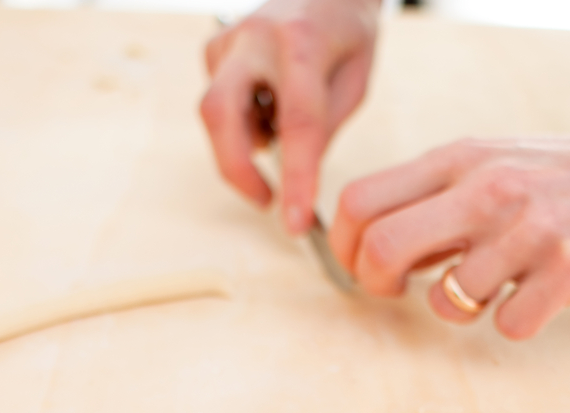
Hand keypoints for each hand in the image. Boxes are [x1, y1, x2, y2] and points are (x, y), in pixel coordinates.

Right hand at [200, 0, 379, 234]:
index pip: (298, 124)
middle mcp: (256, 36)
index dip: (296, 179)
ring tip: (278, 128)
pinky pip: (221, 106)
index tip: (295, 223)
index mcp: (303, 41)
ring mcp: (228, 41)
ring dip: (245, 142)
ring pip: (215, 115)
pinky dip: (244, 124)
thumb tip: (295, 175)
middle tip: (267, 202)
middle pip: (220, 114)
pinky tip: (267, 108)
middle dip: (236, 170)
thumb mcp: (355, 81)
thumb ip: (324, 127)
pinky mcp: (214, 51)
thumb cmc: (346, 32)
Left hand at [329, 133, 569, 338]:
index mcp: (459, 158)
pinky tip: (536, 294)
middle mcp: (487, 188)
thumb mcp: (488, 164)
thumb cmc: (557, 179)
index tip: (361, 267)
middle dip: (378, 284)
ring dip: (463, 308)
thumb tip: (370, 249)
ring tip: (497, 283)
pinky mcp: (568, 270)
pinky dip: (516, 321)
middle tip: (399, 291)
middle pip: (383, 248)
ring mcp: (529, 229)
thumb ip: (430, 199)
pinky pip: (507, 326)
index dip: (343, 247)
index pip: (360, 200)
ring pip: (449, 302)